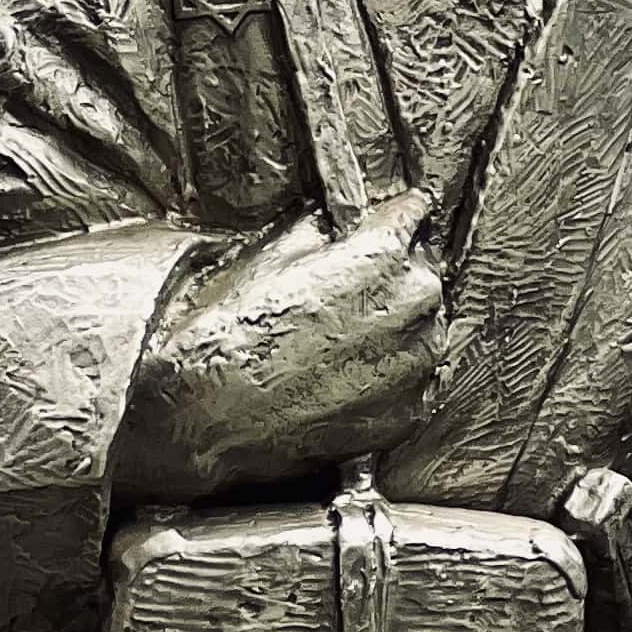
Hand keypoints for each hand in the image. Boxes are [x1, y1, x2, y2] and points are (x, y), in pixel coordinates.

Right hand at [125, 190, 447, 502]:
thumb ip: (314, 231)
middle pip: (420, 273)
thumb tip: (328, 225)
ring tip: (336, 343)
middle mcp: (414, 305)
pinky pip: (413, 382)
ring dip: (393, 329)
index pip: (413, 213)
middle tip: (342, 294)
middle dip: (390, 277)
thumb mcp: (264, 258)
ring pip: (422, 330)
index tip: (377, 225)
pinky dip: (388, 378)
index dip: (388, 219)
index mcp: (382, 254)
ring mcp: (416, 364)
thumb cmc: (230, 336)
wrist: (209, 418)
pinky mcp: (408, 412)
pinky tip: (342, 380)